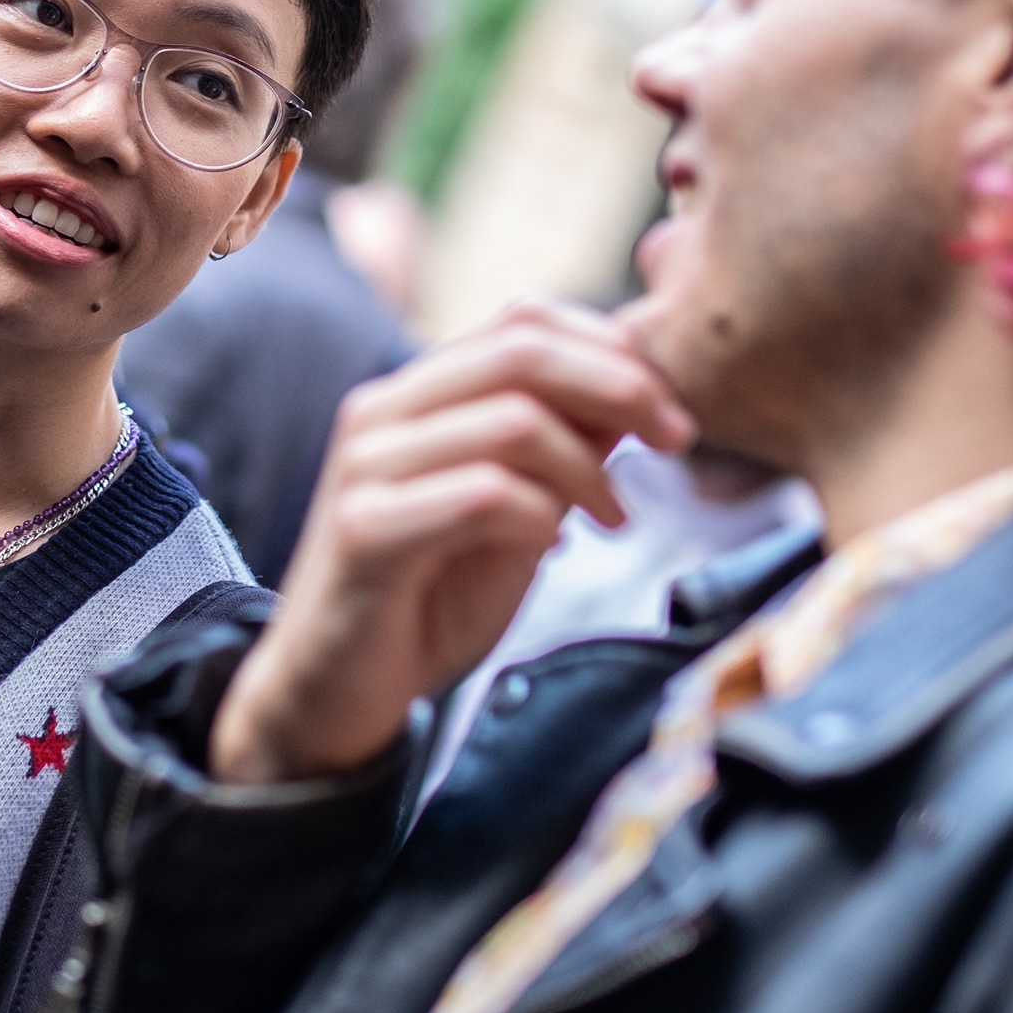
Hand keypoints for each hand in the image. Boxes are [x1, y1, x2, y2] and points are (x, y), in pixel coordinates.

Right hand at [208, 295, 695, 783]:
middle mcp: (384, 408)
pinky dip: (542, 517)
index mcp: (420, 391)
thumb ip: (563, 450)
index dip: (610, 347)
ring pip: (512, 420)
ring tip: (617, 518)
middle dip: (620, 386)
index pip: (523, 318)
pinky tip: (556, 549)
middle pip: (521, 348)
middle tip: (678, 438)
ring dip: (589, 468)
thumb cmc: (429, 599)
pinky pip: (483, 496)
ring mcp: (368, 464)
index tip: (672, 405)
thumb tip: (641, 398)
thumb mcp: (518, 512)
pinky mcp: (363, 528)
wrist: (334, 694)